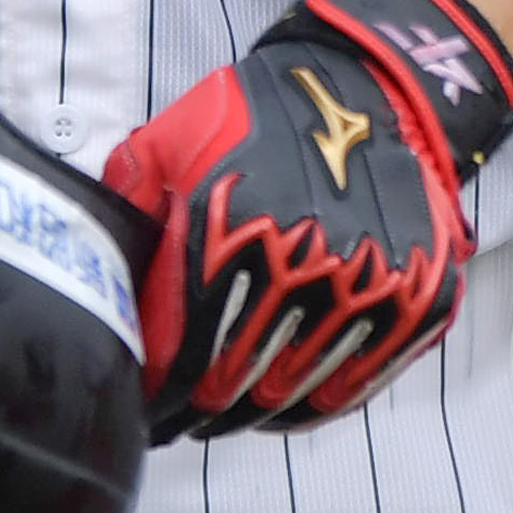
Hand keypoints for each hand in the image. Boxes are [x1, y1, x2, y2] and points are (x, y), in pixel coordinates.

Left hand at [100, 0, 512, 438]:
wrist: (368, 87)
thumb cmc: (255, 117)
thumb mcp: (168, 141)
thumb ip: (128, 209)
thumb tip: (97, 279)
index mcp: (232, 228)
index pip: (181, 350)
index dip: (156, 393)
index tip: (142, 410)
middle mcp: (303, 264)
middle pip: (236, 382)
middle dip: (197, 412)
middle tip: (178, 424)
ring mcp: (367, 287)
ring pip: (294, 392)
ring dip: (251, 415)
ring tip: (223, 419)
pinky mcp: (415, 299)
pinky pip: (355, 382)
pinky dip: (313, 406)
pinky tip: (281, 408)